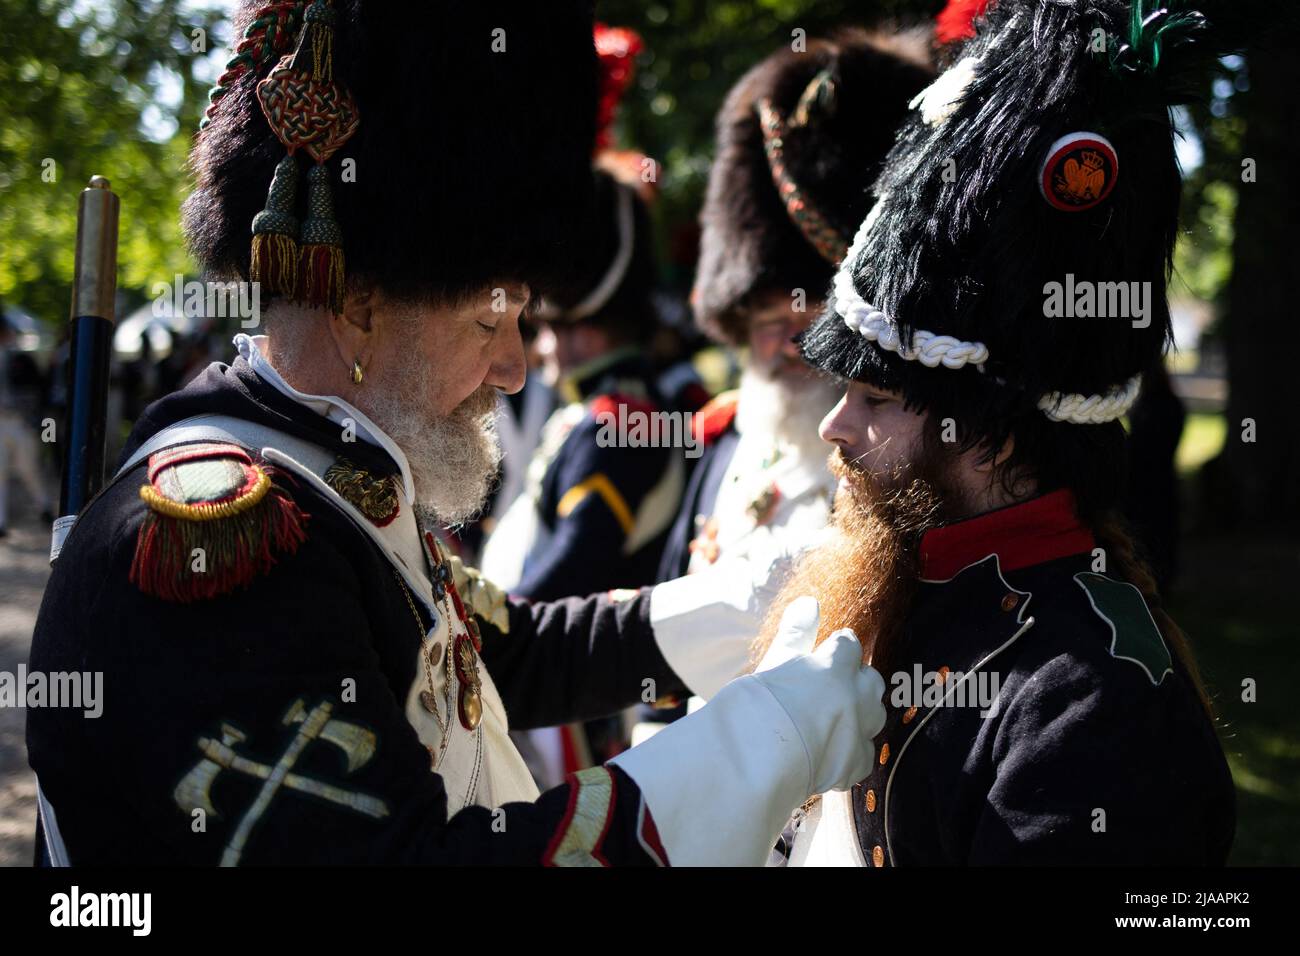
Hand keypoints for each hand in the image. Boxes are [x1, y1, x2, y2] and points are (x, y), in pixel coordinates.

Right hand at [749, 603, 885, 795]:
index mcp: (836, 666)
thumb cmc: (759, 704)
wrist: (755, 759)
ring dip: (861, 713)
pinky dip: (851, 751)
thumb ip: (797, 631)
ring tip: (836, 717)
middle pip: (872, 680)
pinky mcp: (854, 764)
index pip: (849, 644)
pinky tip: (833, 752)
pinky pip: (864, 753)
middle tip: (833, 686)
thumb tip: (810, 602)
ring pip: (875, 715)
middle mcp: (856, 696)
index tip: (828, 651)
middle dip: (857, 680)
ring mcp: (859, 731)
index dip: (837, 648)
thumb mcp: (775, 660)